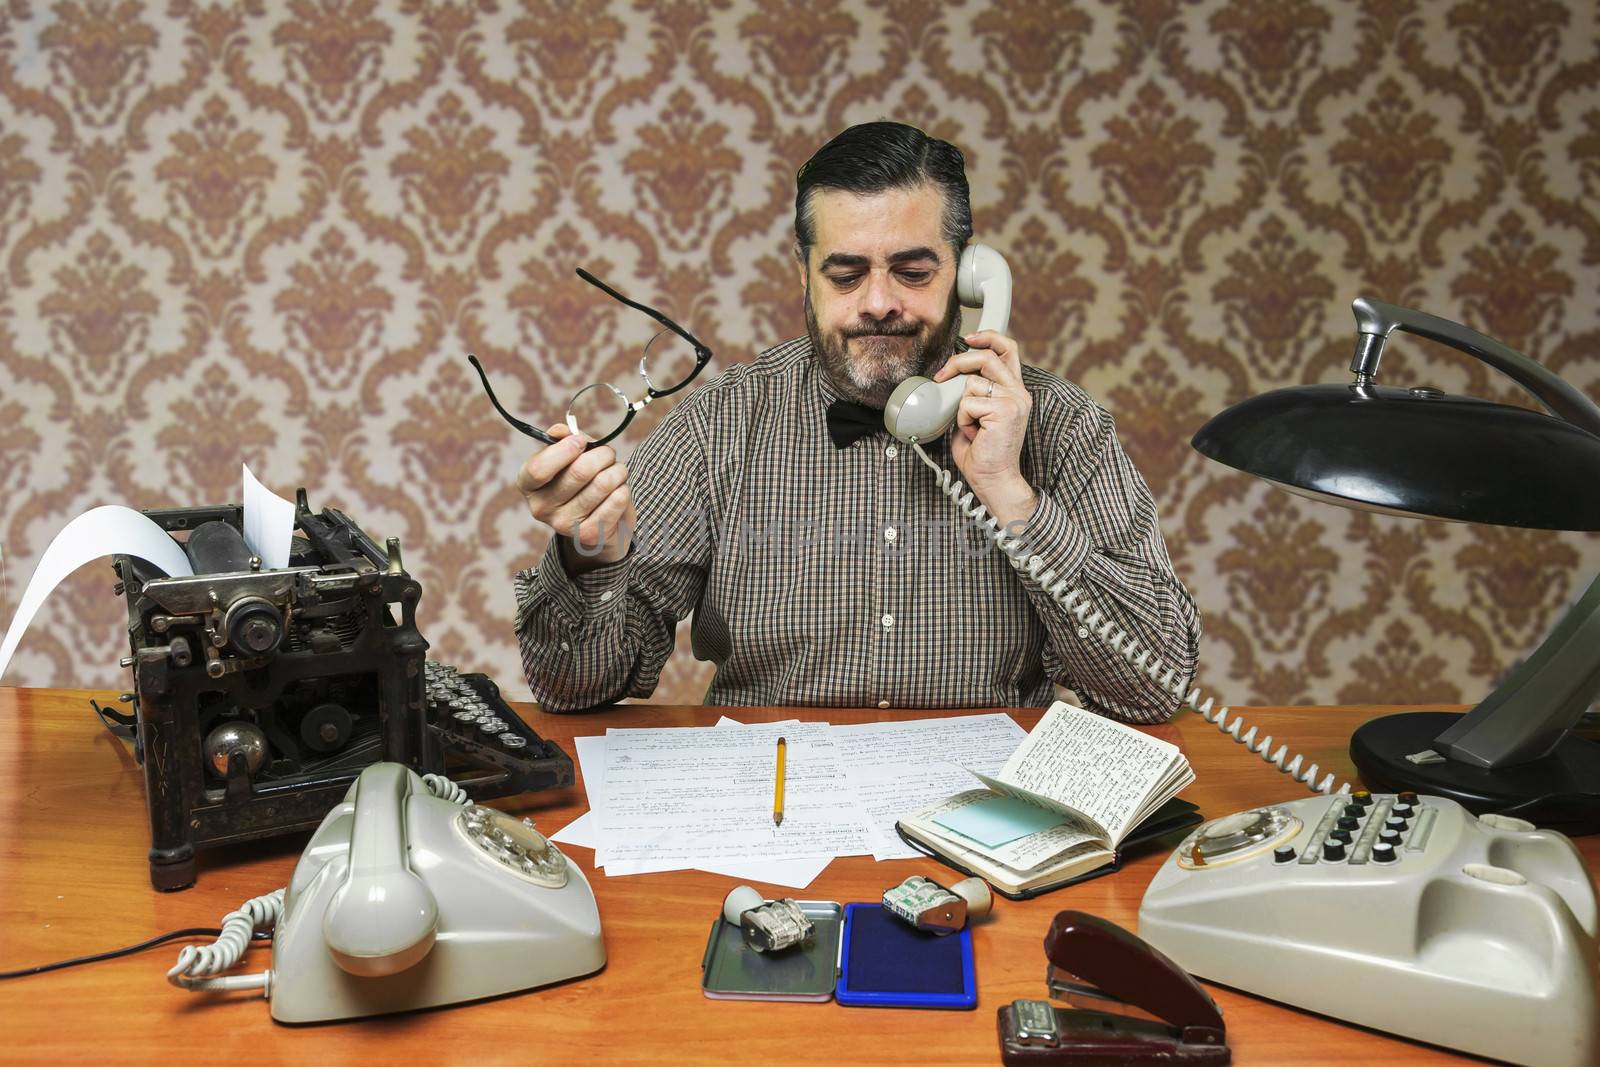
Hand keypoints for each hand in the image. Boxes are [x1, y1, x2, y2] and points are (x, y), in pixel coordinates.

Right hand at [516, 423, 636, 571]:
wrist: (599, 522)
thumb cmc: (581, 481)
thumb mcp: (569, 457)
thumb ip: (565, 439)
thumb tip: (560, 431)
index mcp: (528, 484)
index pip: (538, 469)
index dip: (564, 450)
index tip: (581, 441)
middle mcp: (541, 508)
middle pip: (579, 472)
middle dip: (602, 454)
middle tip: (609, 453)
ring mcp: (564, 524)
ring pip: (602, 484)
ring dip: (617, 470)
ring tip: (618, 471)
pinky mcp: (589, 535)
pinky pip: (616, 500)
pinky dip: (623, 489)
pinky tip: (619, 491)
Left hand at [932, 330, 1036, 526]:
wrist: (993, 480)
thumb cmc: (982, 453)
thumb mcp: (976, 415)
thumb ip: (972, 393)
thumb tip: (951, 378)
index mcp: (1014, 391)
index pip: (1008, 350)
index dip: (989, 337)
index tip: (970, 338)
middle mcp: (1019, 393)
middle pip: (987, 357)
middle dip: (958, 362)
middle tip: (942, 376)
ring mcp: (1015, 401)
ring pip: (972, 383)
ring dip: (961, 407)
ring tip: (971, 427)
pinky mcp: (1006, 411)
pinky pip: (967, 403)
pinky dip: (962, 420)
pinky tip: (974, 434)